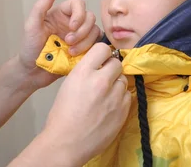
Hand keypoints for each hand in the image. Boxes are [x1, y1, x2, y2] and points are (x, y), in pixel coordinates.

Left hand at [18, 0, 101, 88]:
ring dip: (85, 42)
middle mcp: (71, 23)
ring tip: (71, 52)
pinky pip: (96, 46)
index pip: (78, 4)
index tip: (71, 27)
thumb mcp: (31, 26)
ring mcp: (79, 37)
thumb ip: (40, 7)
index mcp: (60, 14)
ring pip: (95, 31)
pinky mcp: (84, 50)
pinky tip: (78, 57)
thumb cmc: (29, 48)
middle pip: (89, 17)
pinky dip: (90, 50)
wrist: (32, 72)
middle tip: (68, 42)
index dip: (79, 14)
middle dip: (82, 30)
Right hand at [39, 43, 130, 165]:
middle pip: (116, 63)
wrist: (67, 142)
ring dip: (116, 83)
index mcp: (83, 72)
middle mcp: (100, 81)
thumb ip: (85, 72)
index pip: (102, 48)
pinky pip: (128, 95)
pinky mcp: (123, 110)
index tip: (100, 59)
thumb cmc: (62, 115)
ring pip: (123, 79)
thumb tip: (98, 65)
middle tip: (104, 77)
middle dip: (111, 68)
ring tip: (106, 94)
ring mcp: (114, 96)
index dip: (102, 54)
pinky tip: (110, 105)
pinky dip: (121, 98)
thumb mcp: (69, 84)